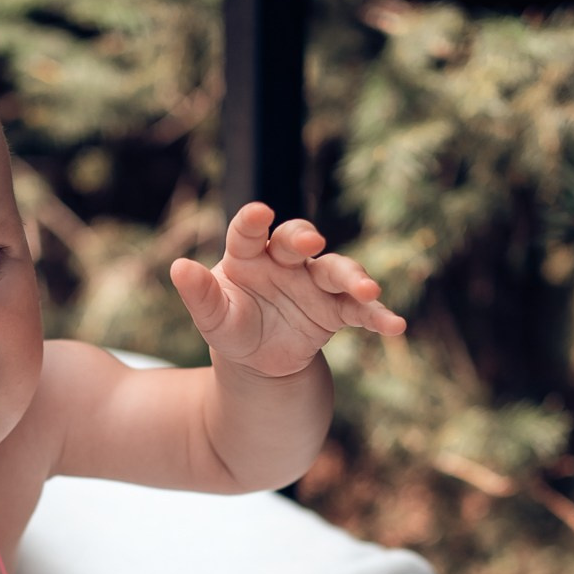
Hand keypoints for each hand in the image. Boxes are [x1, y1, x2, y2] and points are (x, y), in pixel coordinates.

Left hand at [170, 203, 405, 378]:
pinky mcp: (335, 310)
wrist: (259, 361)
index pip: (248, 232)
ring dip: (353, 277)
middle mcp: (285, 261)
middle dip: (304, 238)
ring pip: (336, 270)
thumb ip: (199, 295)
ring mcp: (314, 283)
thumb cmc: (232, 327)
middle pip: (297, 240)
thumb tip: (178, 268)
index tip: (260, 212)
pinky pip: (359, 311)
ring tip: (368, 290)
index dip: (253, 221)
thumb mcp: (213, 318)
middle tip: (311, 242)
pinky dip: (378, 317)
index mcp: (248, 255)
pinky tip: (395, 326)